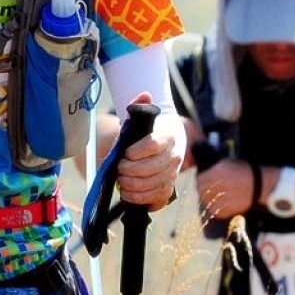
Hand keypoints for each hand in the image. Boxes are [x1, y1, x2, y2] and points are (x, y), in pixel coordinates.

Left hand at [115, 94, 185, 209]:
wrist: (162, 144)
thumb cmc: (146, 132)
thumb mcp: (142, 118)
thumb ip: (140, 106)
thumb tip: (145, 95)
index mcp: (169, 136)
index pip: (153, 145)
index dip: (136, 152)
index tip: (125, 153)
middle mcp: (175, 156)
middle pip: (152, 168)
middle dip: (130, 170)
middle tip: (119, 168)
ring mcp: (172, 174)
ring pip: (153, 185)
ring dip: (132, 185)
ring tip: (121, 180)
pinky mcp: (168, 189)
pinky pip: (156, 199)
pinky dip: (140, 199)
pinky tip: (128, 193)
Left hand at [193, 159, 259, 221]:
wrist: (260, 185)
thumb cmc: (246, 171)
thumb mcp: (229, 162)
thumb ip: (214, 167)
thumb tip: (205, 171)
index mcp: (216, 173)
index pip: (199, 179)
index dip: (201, 181)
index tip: (204, 182)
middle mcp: (216, 186)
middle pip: (201, 191)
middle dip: (203, 190)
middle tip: (210, 190)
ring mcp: (220, 199)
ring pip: (206, 202)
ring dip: (209, 199)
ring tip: (216, 197)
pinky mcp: (226, 210)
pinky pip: (214, 211)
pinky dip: (216, 209)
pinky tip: (222, 204)